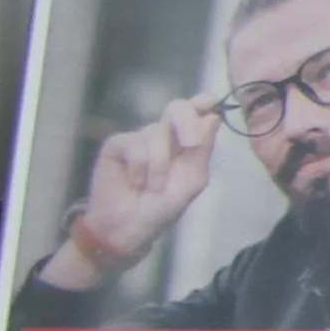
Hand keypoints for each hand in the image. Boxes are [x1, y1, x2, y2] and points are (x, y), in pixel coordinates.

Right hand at [49, 97, 222, 282]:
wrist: (129, 228)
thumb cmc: (163, 207)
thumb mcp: (192, 180)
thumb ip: (202, 149)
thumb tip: (212, 117)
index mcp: (186, 141)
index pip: (197, 111)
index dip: (203, 102)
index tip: (209, 103)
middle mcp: (164, 135)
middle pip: (177, 108)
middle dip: (187, 122)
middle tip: (190, 145)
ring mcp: (140, 137)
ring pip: (156, 131)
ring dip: (159, 165)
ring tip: (153, 188)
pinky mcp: (117, 144)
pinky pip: (135, 144)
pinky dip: (140, 168)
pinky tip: (135, 184)